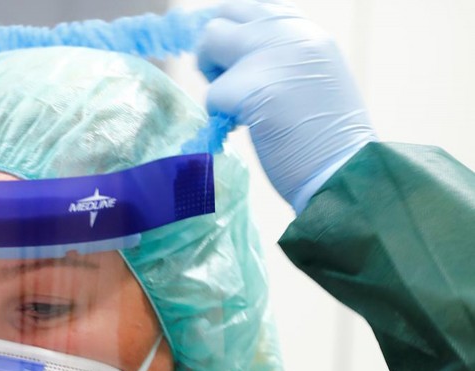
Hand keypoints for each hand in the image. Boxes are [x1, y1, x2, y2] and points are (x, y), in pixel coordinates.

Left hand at [196, 0, 376, 212]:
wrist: (345, 170)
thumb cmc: (326, 136)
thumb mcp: (310, 75)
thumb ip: (279, 55)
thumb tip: (233, 51)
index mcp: (305, 29)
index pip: (249, 7)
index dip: (228, 31)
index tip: (223, 57)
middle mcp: (288, 32)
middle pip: (223, 15)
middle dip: (212, 48)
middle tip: (223, 81)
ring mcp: (269, 55)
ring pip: (210, 42)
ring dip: (213, 77)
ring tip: (237, 107)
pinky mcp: (251, 87)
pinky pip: (212, 95)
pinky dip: (219, 117)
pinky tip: (246, 129)